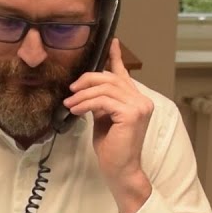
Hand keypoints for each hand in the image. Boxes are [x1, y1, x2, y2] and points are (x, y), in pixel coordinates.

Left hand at [63, 39, 153, 212]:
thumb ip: (102, 102)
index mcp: (136, 100)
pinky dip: (86, 104)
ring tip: (69, 104)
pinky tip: (76, 110)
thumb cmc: (112, 149)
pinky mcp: (131, 114)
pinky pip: (103, 101)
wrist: (121, 170)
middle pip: (110, 78)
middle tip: (71, 90)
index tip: (112, 42)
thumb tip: (86, 89)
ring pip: (105, 88)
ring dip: (82, 95)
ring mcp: (139, 106)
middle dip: (87, 80)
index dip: (116, 57)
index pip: (125, 74)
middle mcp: (142, 100)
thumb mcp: (104, 119)